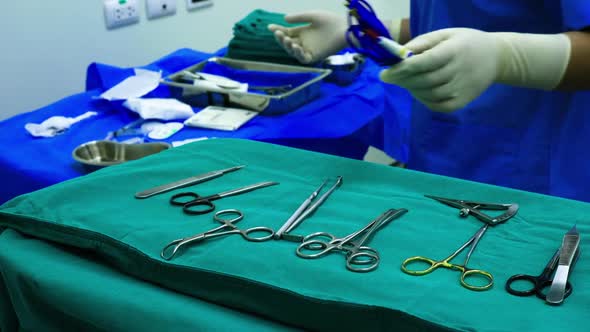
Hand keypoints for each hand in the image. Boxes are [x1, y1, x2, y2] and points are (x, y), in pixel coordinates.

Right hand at [268, 10, 347, 63]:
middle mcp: (304, 42)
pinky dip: (298, 54)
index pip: (287, 33)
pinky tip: (296, 46)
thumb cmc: (331, 21)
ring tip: (287, 39)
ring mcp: (309, 50)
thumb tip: (284, 19)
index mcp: (302, 32)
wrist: (344, 28)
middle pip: (288, 43)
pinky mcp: (315, 57)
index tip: (270, 27)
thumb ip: (299, 18)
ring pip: (293, 52)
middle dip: (281, 39)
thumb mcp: (312, 16)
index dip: (278, 30)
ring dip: (288, 46)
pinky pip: (303, 58)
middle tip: (279, 33)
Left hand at [379, 28, 503, 111]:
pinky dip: (423, 100)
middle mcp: (458, 72)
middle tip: (390, 77)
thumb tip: (398, 53)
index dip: (402, 69)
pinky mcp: (461, 102)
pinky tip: (419, 91)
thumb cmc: (465, 43)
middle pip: (423, 80)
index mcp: (453, 52)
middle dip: (402, 80)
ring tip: (405, 81)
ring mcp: (460, 90)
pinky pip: (436, 106)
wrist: (497, 58)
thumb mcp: (446, 35)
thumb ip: (422, 43)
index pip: (424, 63)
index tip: (385, 73)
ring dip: (411, 89)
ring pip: (427, 94)